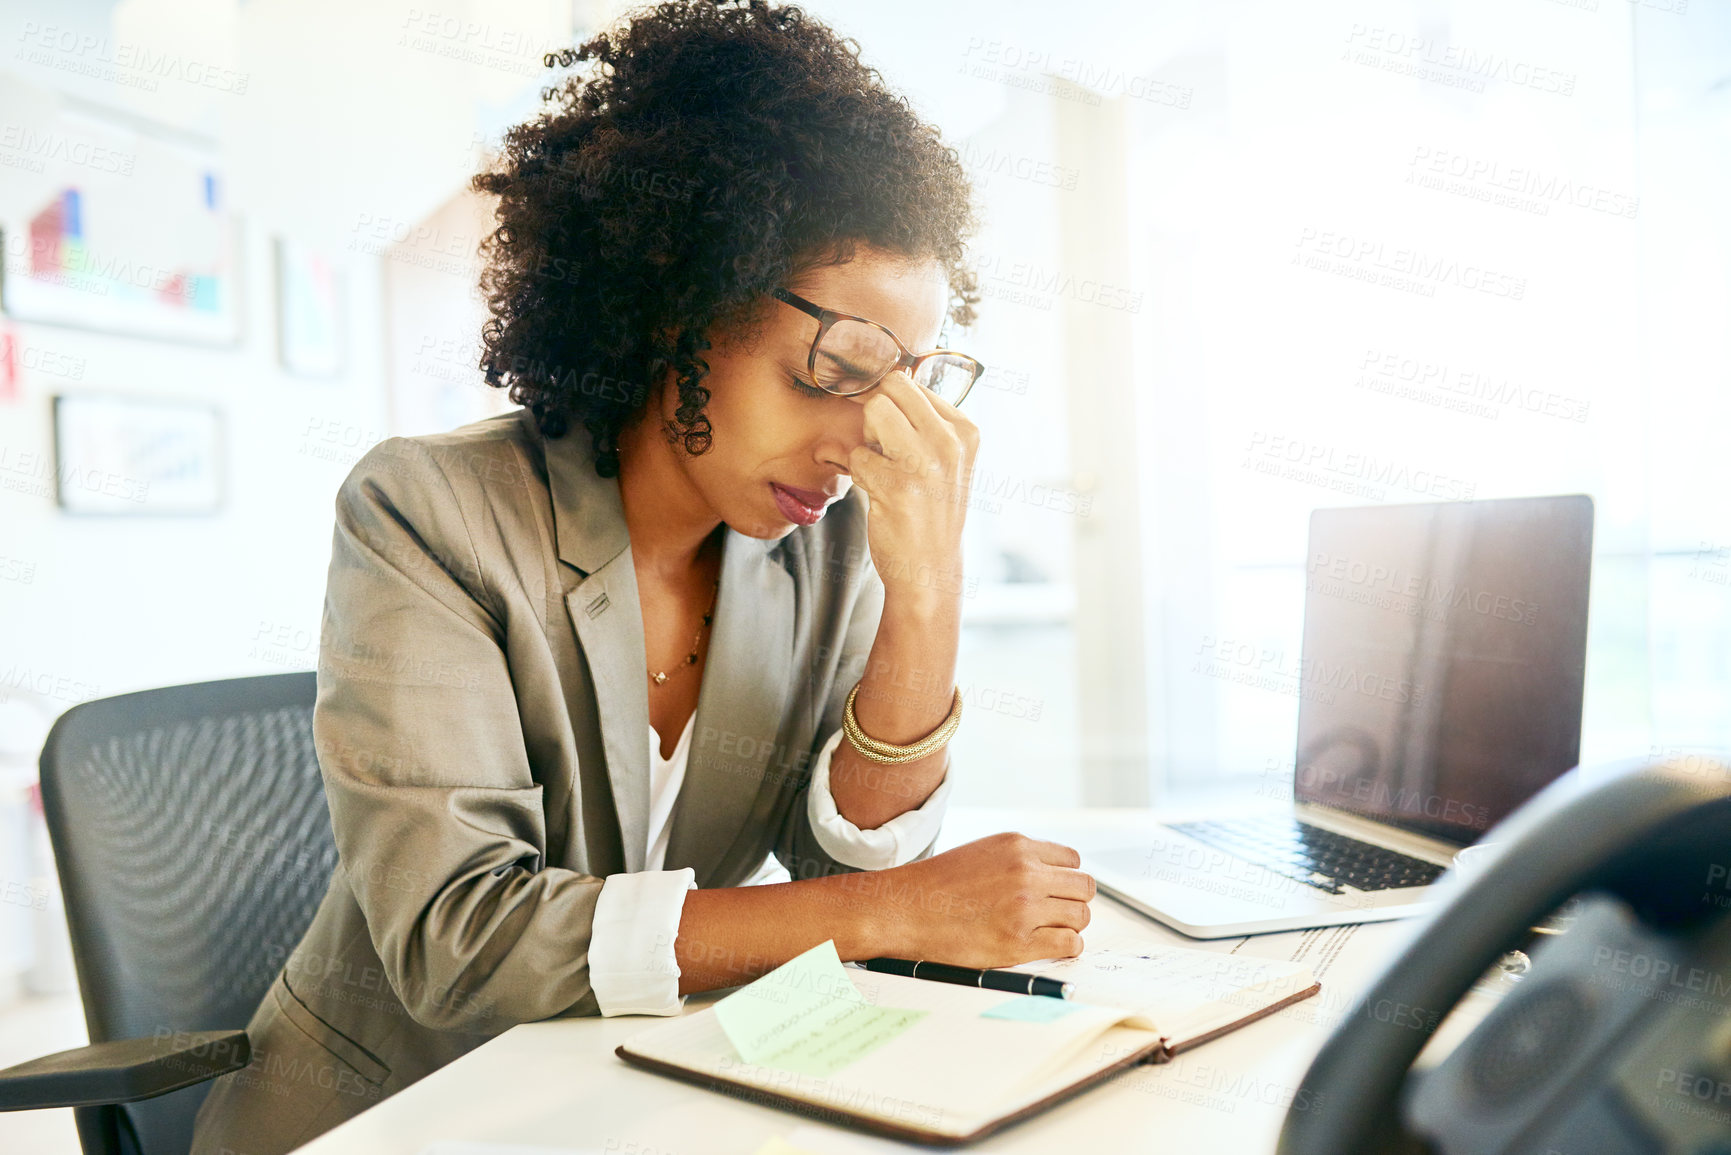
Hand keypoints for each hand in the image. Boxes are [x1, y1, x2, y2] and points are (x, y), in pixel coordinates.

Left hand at [846, 371, 979, 607]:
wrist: (931, 570)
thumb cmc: (931, 511)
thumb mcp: (945, 461)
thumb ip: (924, 421)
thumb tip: (883, 380)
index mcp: (965, 430)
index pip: (911, 382)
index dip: (888, 402)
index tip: (889, 432)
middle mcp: (950, 441)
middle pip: (891, 388)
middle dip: (875, 413)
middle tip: (882, 447)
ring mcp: (926, 463)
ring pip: (874, 412)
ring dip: (868, 441)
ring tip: (882, 469)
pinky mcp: (898, 486)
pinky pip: (858, 456)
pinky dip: (859, 475)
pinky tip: (879, 494)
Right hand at [864, 832, 1094, 966]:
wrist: (905, 909)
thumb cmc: (938, 885)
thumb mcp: (983, 852)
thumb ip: (1020, 860)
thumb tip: (1054, 879)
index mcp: (1017, 846)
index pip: (1072, 860)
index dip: (1066, 879)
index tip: (1057, 892)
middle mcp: (1026, 872)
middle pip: (1084, 887)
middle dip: (1075, 902)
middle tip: (1059, 914)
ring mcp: (1025, 907)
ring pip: (1081, 915)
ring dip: (1071, 926)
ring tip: (1051, 931)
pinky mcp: (1019, 941)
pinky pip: (1069, 944)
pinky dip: (1066, 948)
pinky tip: (1049, 946)